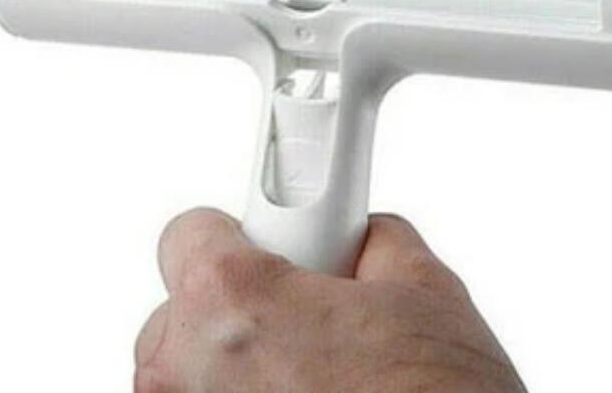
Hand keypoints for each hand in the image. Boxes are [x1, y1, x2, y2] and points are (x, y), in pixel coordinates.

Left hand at [134, 209, 524, 392]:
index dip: (239, 234)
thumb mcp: (426, 291)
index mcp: (229, 302)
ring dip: (241, 375)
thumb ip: (372, 244)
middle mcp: (186, 375)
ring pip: (193, 379)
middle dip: (247, 310)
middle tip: (312, 324)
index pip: (188, 233)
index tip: (270, 243)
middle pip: (185, 312)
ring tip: (320, 383)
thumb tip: (366, 242)